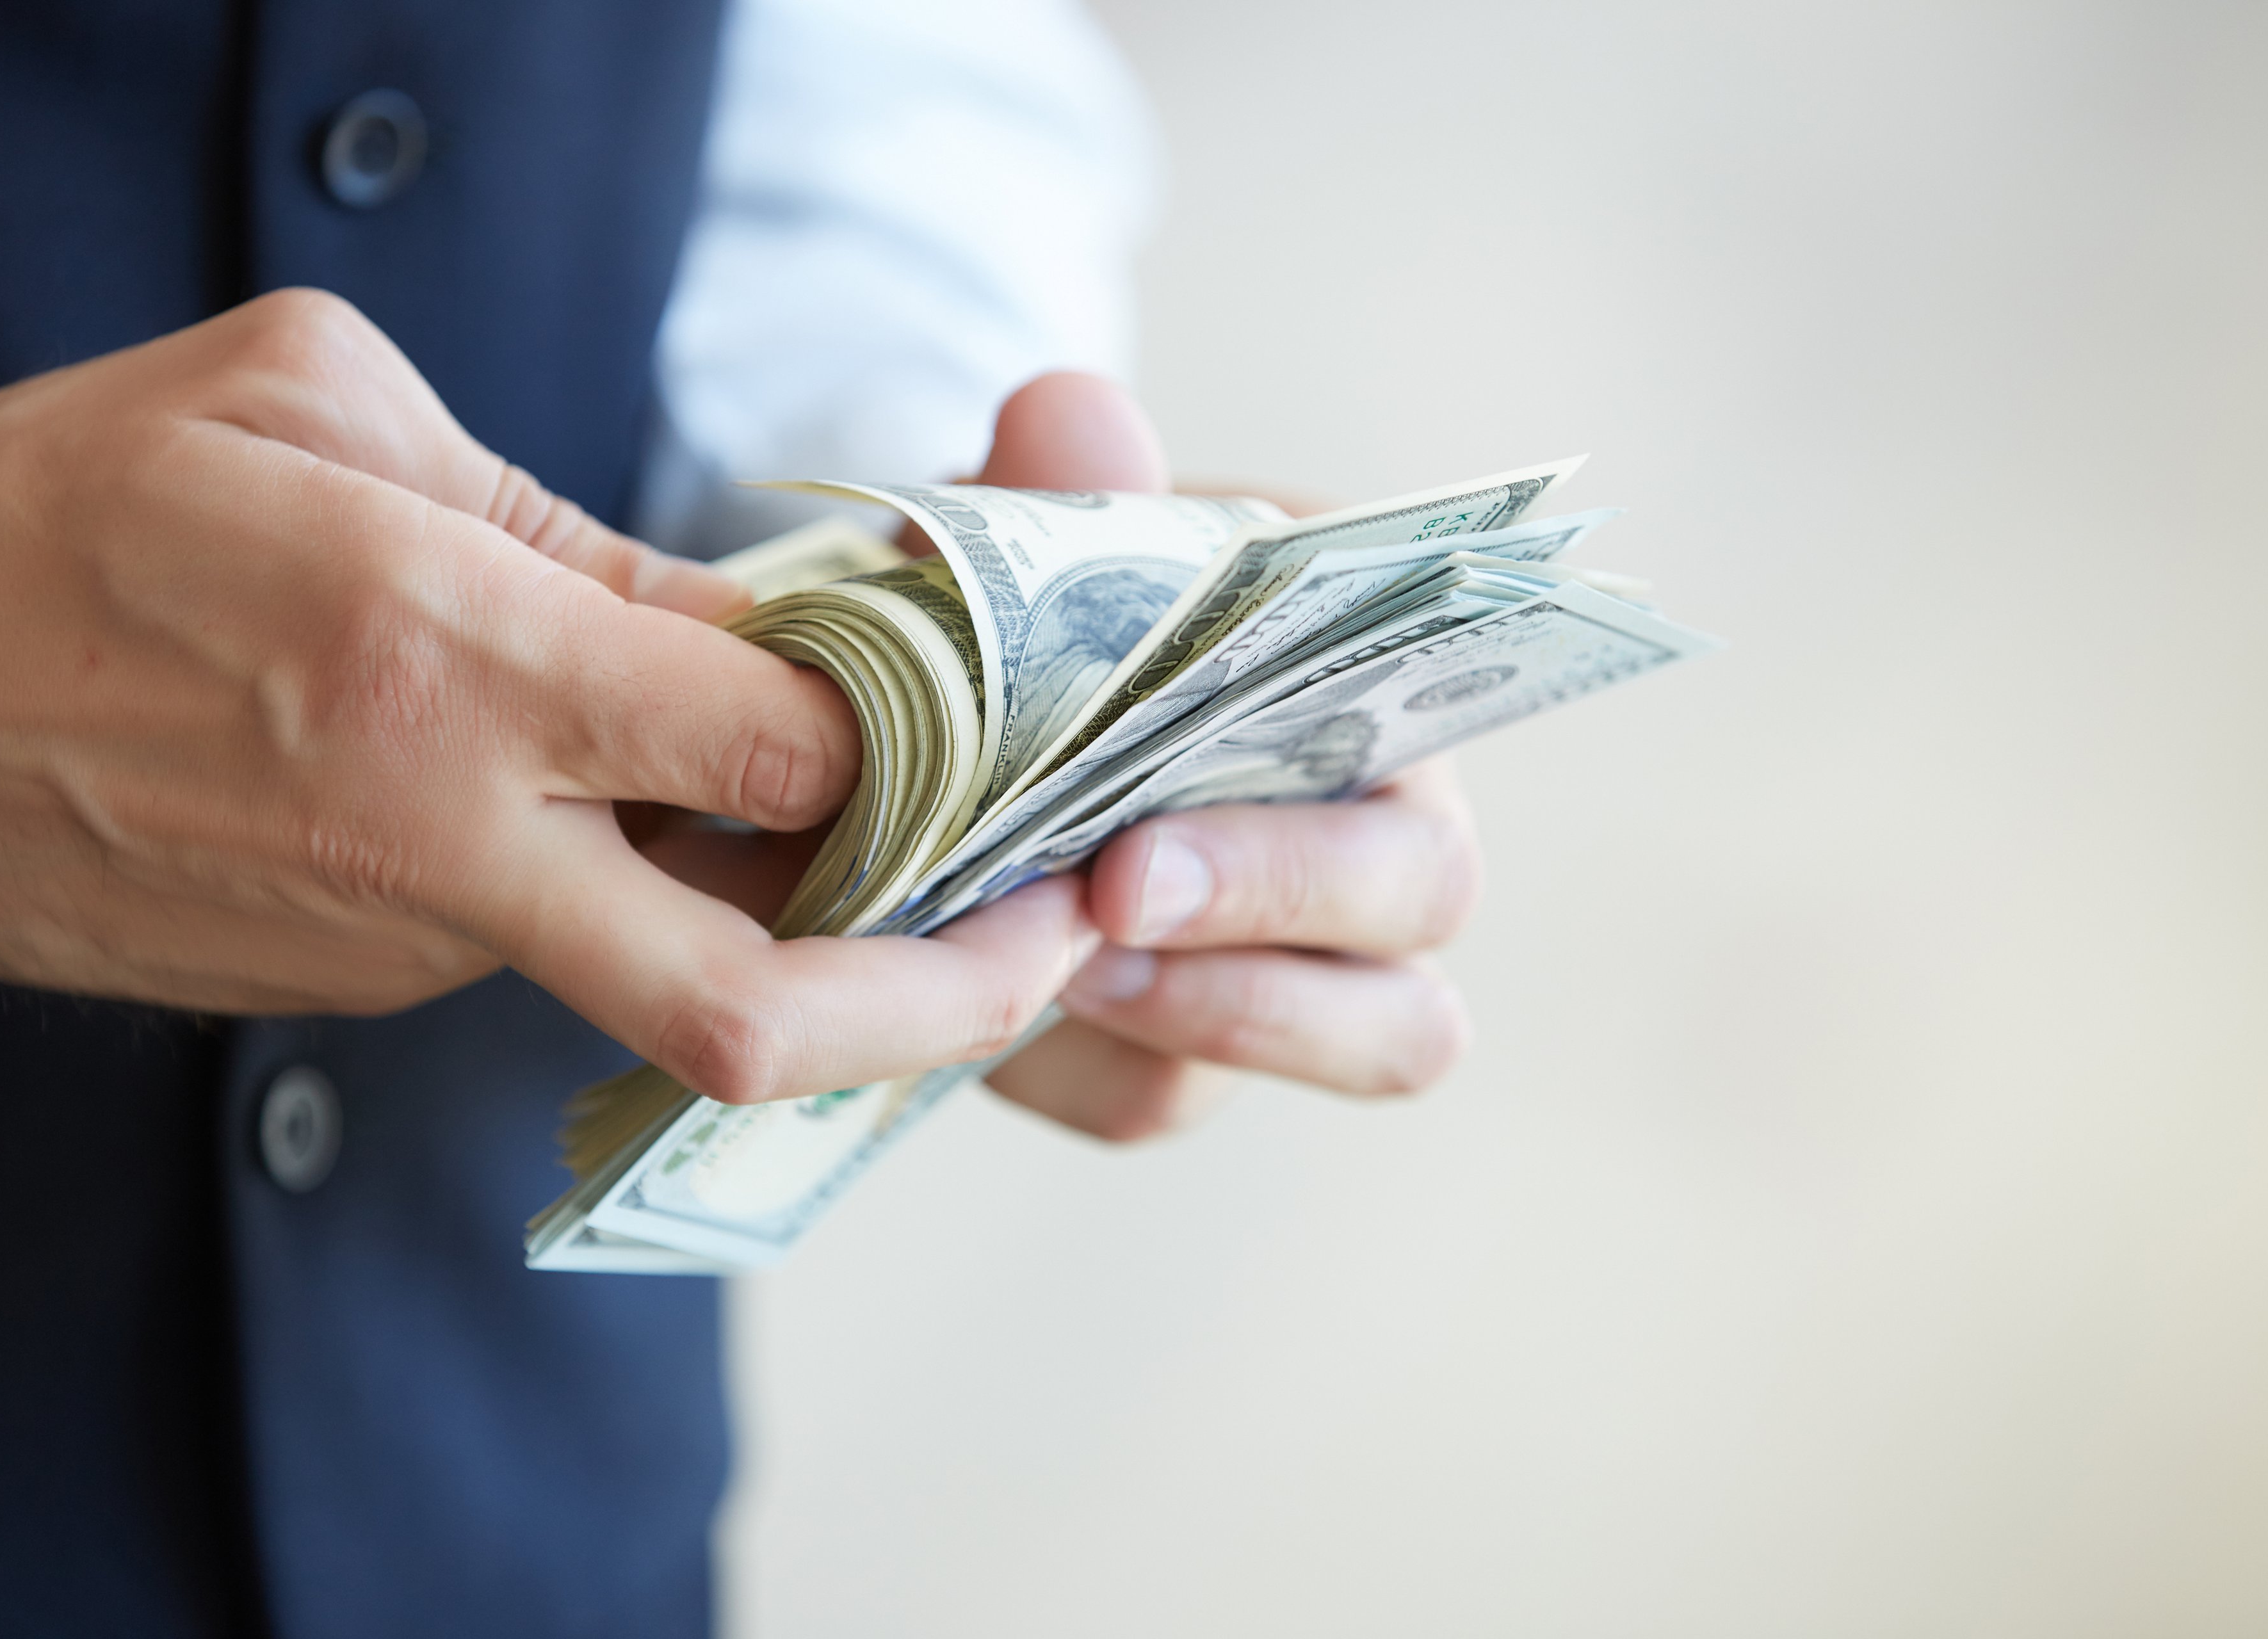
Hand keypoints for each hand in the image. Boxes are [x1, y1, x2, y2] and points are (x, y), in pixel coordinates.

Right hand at [0, 290, 1094, 1101]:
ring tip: (901, 840)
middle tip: (1061, 945)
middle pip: (762, 1003)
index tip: (1010, 721)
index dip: (932, 743)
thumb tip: (741, 617)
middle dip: (952, 1001)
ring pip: (678, 973)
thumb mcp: (323, 409)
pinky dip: (658, 900)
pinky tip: (672, 821)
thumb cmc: (72, 515)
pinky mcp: (366, 991)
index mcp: (454, 658)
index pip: (788, 751)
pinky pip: (564, 953)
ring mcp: (410, 947)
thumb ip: (564, 519)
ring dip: (810, 927)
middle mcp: (449, 841)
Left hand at [970, 374, 1480, 1135]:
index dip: (1330, 763)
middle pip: (1428, 896)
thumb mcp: (1010, 539)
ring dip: (1232, 1018)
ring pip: (1380, 1034)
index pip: (1431, 714)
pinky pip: (1182, 1097)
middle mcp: (1382, 811)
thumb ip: (1047, 490)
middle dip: (1275, 904)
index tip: (1150, 833)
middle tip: (1109, 898)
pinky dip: (1090, 1066)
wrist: (926, 721)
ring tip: (1065, 979)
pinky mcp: (1203, 1048)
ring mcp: (1314, 952)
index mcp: (1363, 661)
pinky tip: (989, 1019)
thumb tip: (1069, 418)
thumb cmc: (1018, 618)